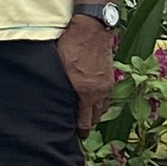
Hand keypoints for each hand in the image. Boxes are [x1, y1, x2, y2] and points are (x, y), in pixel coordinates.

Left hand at [56, 15, 115, 130]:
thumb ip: (61, 87)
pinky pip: (107, 95)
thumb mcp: (60, 68)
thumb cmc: (72, 45)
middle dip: (89, 123)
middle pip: (96, 116)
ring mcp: (107, 84)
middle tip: (82, 129)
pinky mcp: (110, 76)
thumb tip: (56, 99)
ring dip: (96, 112)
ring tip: (88, 117)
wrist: (92, 28)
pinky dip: (101, 101)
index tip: (78, 136)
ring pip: (104, 106)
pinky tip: (95, 100)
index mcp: (86, 92)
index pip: (85, 119)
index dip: (81, 130)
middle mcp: (99, 91)